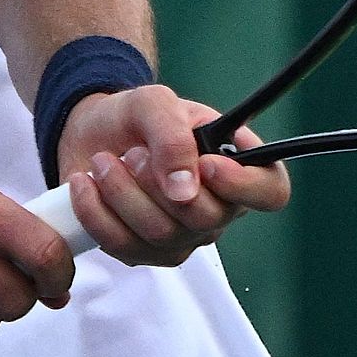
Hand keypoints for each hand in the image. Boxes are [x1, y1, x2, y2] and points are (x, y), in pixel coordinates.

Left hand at [56, 86, 291, 266]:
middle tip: (134, 154)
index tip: (205, 165)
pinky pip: (124, 246)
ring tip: (104, 162)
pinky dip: (96, 213)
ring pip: (161, 235)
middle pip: (207, 219)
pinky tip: (86, 185)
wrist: (93, 134)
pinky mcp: (144, 253)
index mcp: (237, 167)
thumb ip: (173, 135)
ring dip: (122, 193)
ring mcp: (182, 238)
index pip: (270, 192)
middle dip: (158, 183)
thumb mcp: (154, 103)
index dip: (244, 186)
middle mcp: (218, 209)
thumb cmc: (136, 117)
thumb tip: (186, 189)